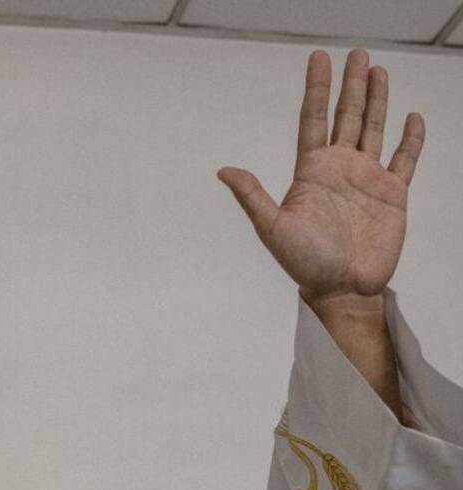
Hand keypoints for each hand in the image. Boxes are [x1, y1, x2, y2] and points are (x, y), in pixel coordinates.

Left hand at [217, 48, 423, 302]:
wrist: (341, 289)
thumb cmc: (305, 264)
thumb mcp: (273, 228)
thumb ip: (252, 196)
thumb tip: (224, 170)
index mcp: (311, 172)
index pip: (313, 119)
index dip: (316, 89)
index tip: (319, 59)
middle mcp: (339, 169)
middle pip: (346, 116)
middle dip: (351, 85)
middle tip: (356, 54)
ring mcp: (367, 179)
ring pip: (373, 129)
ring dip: (377, 101)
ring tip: (378, 71)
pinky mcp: (392, 194)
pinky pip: (404, 159)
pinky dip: (410, 139)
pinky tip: (412, 117)